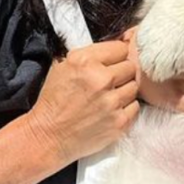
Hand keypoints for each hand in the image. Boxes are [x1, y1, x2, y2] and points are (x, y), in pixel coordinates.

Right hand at [25, 40, 138, 162]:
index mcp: (85, 61)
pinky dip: (126, 108)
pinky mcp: (119, 122)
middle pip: (131, 66)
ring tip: (109, 97)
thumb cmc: (54, 101)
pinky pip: (135, 106)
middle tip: (110, 82)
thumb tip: (116, 47)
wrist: (49, 136)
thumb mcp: (63, 67)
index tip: (113, 62)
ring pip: (134, 86)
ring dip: (125, 90)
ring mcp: (112, 102)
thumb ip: (89, 55)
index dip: (117, 55)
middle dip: (122, 72)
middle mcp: (101, 79)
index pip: (121, 48)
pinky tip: (112, 110)